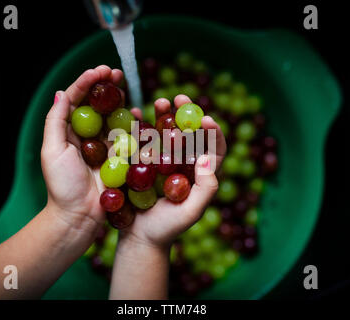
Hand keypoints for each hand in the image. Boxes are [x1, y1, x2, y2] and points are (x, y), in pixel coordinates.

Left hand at [41, 65, 123, 229]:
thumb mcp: (52, 150)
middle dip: (106, 86)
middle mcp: (87, 134)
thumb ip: (56, 121)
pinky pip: (128, 135)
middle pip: (97, 103)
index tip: (100, 71)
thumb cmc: (62, 185)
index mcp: (68, 131)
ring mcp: (105, 145)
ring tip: (126, 87)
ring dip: (120, 99)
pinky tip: (138, 112)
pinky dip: (133, 122)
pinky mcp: (120, 156)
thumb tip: (62, 93)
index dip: (87, 82)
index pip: (77, 99)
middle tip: (116, 73)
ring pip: (113, 115)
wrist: (79, 215)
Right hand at [120, 94, 226, 248]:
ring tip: (160, 102)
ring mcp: (163, 162)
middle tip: (180, 98)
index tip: (205, 119)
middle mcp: (184, 164)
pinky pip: (143, 140)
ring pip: (167, 132)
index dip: (214, 132)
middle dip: (187, 113)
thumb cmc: (167, 229)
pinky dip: (140, 125)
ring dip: (165, 115)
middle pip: (190, 134)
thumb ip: (205, 189)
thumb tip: (207, 158)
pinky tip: (134, 113)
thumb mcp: (191, 212)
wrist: (138, 238)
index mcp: (201, 174)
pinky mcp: (143, 162)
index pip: (215, 149)